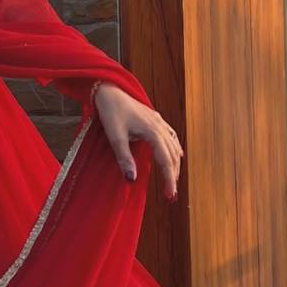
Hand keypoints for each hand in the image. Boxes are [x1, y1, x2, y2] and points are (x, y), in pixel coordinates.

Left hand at [92, 83, 182, 200]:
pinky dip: (174, 148)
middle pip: (172, 155)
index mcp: (152, 131)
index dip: (169, 179)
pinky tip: (176, 154)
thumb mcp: (115, 136)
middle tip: (171, 195)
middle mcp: (160, 127)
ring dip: (174, 164)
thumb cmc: (111, 112)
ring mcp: (159, 122)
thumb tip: (132, 179)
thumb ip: (124, 158)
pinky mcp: (155, 119)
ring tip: (173, 180)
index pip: (165, 160)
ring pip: (173, 146)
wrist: (109, 91)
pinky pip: (170, 136)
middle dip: (173, 176)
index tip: (170, 196)